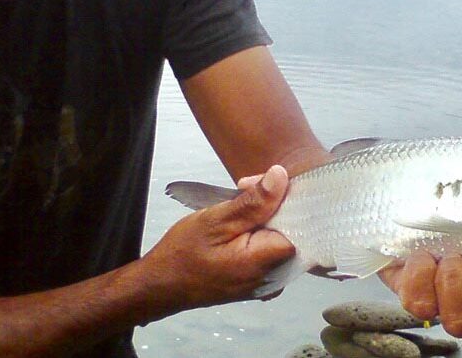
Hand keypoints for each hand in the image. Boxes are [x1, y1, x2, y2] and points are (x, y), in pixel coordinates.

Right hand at [141, 166, 295, 313]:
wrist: (162, 285)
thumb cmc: (183, 253)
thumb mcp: (215, 220)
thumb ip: (253, 202)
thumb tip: (281, 177)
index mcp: (267, 262)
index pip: (299, 222)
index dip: (281, 198)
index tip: (254, 186)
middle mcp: (276, 277)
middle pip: (294, 230)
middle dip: (272, 205)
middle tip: (241, 189)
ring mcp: (269, 282)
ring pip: (282, 238)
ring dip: (265, 218)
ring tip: (236, 206)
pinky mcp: (261, 281)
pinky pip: (272, 250)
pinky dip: (260, 233)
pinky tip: (240, 225)